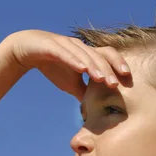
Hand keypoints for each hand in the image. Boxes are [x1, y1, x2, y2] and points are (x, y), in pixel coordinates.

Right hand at [2, 30, 130, 99]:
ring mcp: (67, 44)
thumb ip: (85, 93)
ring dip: (94, 67)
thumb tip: (97, 110)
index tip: (128, 80)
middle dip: (109, 70)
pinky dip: (75, 60)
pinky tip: (82, 69)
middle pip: (99, 55)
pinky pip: (66, 53)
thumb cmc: (53, 66)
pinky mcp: (53, 46)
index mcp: (87, 54)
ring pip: (84, 55)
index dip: (118, 65)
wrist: (27, 52)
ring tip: (101, 79)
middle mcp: (80, 47)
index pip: (107, 57)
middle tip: (115, 85)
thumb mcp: (71, 84)